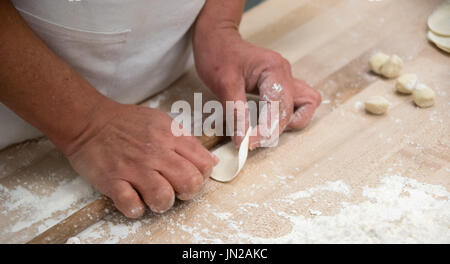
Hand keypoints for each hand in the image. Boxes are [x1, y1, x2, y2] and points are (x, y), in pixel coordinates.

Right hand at [64, 102, 217, 217]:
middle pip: (189, 182)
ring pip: (164, 197)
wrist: (89, 122)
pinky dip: (136, 209)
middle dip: (188, 192)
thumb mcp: (162, 121)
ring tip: (155, 197)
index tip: (192, 177)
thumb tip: (211, 161)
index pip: (203, 163)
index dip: (202, 175)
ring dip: (163, 203)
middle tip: (177, 190)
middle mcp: (155, 152)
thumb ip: (187, 141)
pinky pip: (132, 206)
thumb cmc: (126, 123)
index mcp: (169, 136)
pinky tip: (135, 199)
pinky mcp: (112, 181)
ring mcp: (133, 167)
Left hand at [194, 29, 320, 148]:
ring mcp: (286, 79)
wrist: (217, 38)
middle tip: (252, 139)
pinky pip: (296, 103)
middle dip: (276, 129)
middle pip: (296, 110)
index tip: (247, 143)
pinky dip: (286, 116)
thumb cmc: (218, 55)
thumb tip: (242, 141)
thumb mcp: (223, 84)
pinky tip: (267, 121)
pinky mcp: (281, 85)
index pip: (280, 108)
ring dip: (290, 122)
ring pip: (306, 106)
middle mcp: (285, 74)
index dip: (266, 130)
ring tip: (264, 129)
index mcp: (274, 70)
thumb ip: (236, 113)